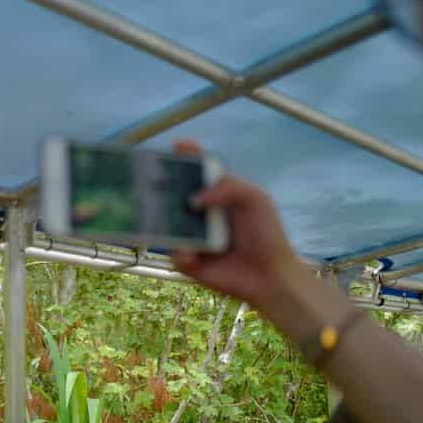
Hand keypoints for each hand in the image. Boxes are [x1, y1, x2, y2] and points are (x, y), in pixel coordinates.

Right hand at [170, 139, 313, 312]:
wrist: (269, 275)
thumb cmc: (266, 234)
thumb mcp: (255, 199)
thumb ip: (229, 187)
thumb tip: (194, 199)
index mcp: (218, 195)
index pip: (199, 172)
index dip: (188, 158)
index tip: (178, 146)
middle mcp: (201, 213)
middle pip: (176, 196)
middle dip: (163, 189)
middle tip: (153, 184)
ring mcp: (193, 237)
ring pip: (168, 226)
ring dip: (167, 224)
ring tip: (167, 222)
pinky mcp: (188, 262)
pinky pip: (175, 254)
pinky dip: (182, 254)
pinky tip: (193, 256)